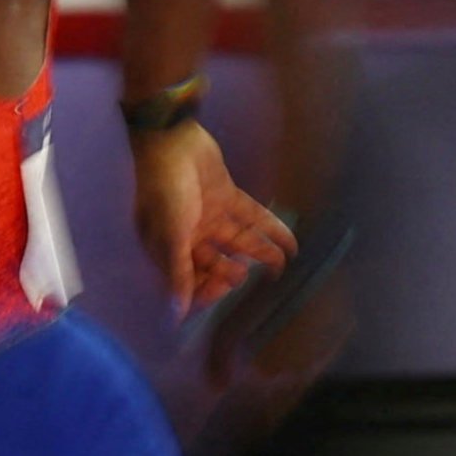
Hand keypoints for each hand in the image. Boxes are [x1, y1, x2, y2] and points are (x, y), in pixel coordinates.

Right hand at [132, 120, 294, 311]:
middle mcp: (189, 237)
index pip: (190, 282)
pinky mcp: (227, 197)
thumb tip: (177, 315)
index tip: (220, 290)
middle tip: (241, 276)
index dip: (206, 291)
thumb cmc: (163, 190)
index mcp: (168, 249)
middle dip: (229, 275)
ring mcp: (209, 216)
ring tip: (281, 266)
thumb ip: (177, 274)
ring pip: (238, 243)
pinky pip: (252, 219)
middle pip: (214, 266)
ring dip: (259, 255)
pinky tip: (292, 243)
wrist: (171, 140)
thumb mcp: (169, 236)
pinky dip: (272, 230)